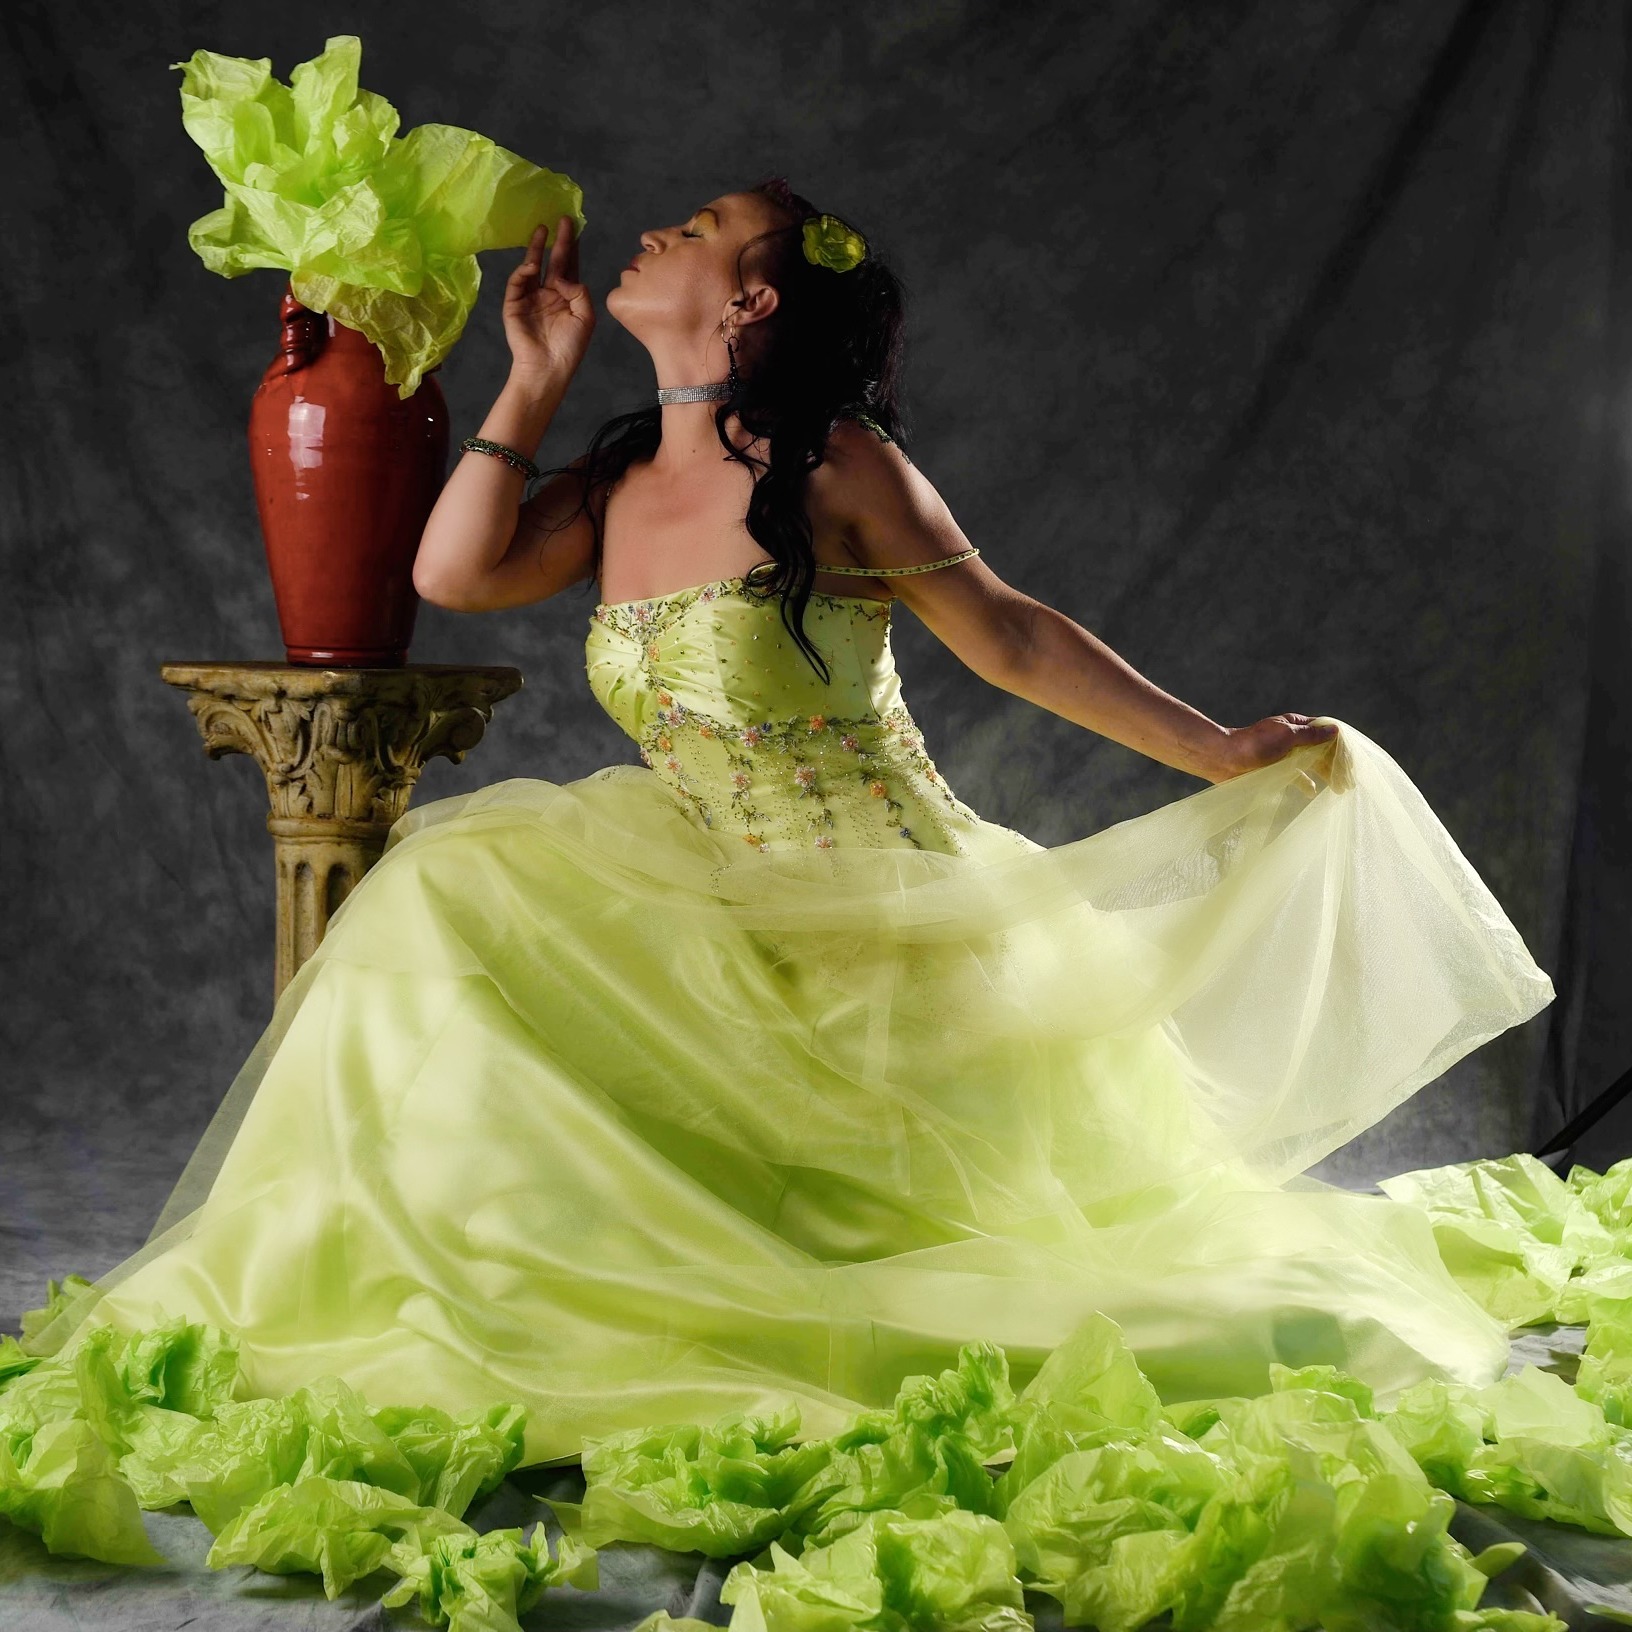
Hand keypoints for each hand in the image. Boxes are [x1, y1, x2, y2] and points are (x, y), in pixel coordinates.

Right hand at [502, 216, 593, 383]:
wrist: (548, 369)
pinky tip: (531, 265)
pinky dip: (523, 272)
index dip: (572, 247)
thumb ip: (580, 292)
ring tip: (542, 229)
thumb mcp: (586, 318)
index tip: (575, 227)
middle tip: (561, 219)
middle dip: (557, 240)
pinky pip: (517, 283)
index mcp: (567, 296)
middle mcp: (548, 293)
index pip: (569, 266)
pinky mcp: (513, 305)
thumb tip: (563, 277)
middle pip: (552, 261)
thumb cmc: (570, 348)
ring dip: (536, 248)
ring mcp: (530, 298)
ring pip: (532, 266)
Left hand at [1209, 714, 1339, 781]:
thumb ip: (1310, 736)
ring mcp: (1284, 755)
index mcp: (1295, 725)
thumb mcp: (1286, 736)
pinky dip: (1304, 783)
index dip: (1340, 747)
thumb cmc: (1254, 744)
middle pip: (1320, 751)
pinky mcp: (1274, 770)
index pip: (1324, 733)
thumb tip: (1335, 730)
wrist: (1223, 759)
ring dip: (1325, 775)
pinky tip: (1312, 792)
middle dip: (1336, 765)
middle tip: (1349, 783)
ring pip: (1310, 764)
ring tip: (1338, 789)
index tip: (1352, 762)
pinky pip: (1295, 777)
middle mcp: (1291, 739)